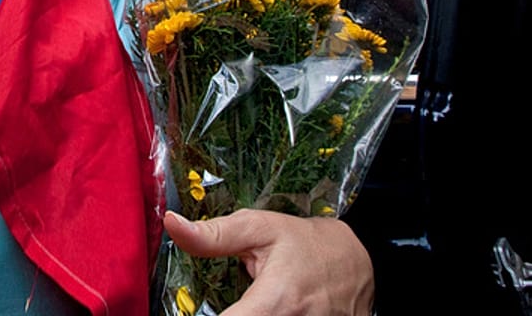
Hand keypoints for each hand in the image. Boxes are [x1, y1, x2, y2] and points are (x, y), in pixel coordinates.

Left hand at [164, 210, 372, 315]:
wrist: (360, 261)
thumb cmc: (306, 244)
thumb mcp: (260, 228)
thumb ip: (214, 235)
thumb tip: (171, 224)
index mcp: (278, 301)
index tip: (188, 311)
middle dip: (231, 315)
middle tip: (228, 302)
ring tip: (247, 304)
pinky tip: (259, 311)